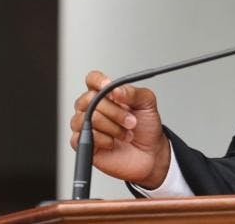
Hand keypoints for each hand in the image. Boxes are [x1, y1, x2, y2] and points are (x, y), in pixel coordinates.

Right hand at [70, 70, 170, 188]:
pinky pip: (85, 137)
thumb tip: (116, 89)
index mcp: (107, 95)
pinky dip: (104, 139)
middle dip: (114, 111)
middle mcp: (94, 108)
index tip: (109, 86)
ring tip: (125, 133)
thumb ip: (133, 92)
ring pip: (88, 118)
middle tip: (131, 121)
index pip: (92, 80)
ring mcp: (87, 126)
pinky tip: (113, 142)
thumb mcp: (147, 104)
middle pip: (89, 99)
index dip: (98, 81)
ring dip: (112, 127)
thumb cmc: (146, 128)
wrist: (150, 154)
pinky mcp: (84, 144)